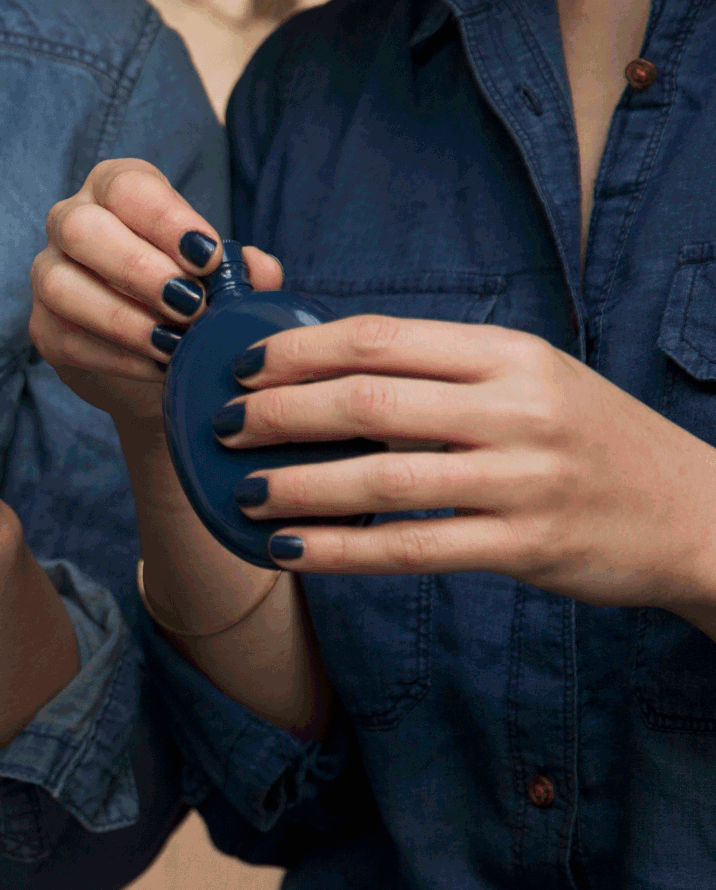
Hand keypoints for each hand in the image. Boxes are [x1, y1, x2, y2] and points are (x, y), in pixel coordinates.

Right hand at [30, 158, 281, 431]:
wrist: (156, 355)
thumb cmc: (190, 293)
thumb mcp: (221, 275)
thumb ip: (244, 270)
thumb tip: (258, 269)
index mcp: (116, 189)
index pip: (128, 188)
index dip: (167, 220)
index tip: (209, 257)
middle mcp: (71, 220)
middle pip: (80, 228)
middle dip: (136, 268)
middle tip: (190, 304)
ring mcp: (49, 273)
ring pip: (60, 285)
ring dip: (122, 318)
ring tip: (174, 342)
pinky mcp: (43, 326)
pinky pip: (66, 338)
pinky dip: (117, 357)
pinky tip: (158, 366)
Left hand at [219, 314, 715, 614]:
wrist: (694, 513)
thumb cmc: (590, 441)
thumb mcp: (531, 381)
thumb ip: (444, 372)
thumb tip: (326, 368)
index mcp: (511, 354)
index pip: (382, 338)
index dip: (299, 351)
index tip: (241, 367)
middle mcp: (517, 408)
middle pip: (369, 398)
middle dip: (279, 412)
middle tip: (221, 426)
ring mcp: (523, 478)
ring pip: (382, 475)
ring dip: (296, 485)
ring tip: (243, 492)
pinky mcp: (524, 545)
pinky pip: (411, 548)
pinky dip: (340, 549)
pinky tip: (290, 551)